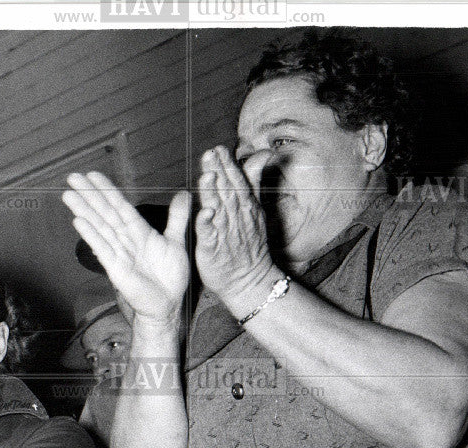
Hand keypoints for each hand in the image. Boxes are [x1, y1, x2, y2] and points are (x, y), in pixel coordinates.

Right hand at [63, 173, 190, 325]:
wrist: (168, 304)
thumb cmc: (170, 276)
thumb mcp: (176, 241)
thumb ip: (177, 217)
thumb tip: (183, 194)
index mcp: (140, 231)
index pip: (120, 206)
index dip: (107, 190)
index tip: (93, 175)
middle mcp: (126, 240)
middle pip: (105, 213)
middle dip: (89, 195)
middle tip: (72, 177)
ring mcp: (119, 253)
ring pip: (99, 227)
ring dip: (84, 211)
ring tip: (68, 195)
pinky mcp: (116, 269)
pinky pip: (103, 249)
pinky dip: (91, 235)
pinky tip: (78, 221)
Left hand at [195, 146, 275, 309]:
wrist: (249, 279)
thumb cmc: (249, 242)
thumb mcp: (256, 208)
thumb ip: (254, 180)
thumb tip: (263, 153)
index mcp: (245, 205)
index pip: (236, 181)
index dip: (227, 165)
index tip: (218, 149)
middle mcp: (236, 217)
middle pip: (227, 191)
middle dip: (219, 172)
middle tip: (210, 154)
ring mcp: (226, 232)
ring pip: (219, 209)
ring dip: (213, 193)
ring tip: (207, 176)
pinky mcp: (214, 248)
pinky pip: (210, 234)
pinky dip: (208, 223)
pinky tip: (204, 212)